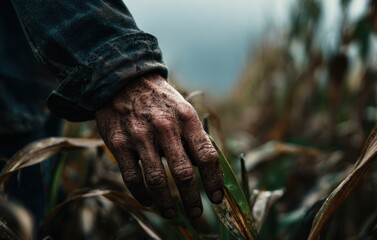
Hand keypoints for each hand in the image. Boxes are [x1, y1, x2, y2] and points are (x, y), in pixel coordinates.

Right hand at [95, 73, 223, 218]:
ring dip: (166, 203)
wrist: (124, 80)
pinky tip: (148, 201)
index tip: (216, 199)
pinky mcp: (118, 142)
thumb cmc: (160, 101)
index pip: (207, 156)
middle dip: (192, 199)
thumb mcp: (183, 110)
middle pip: (183, 173)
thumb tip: (206, 170)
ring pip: (156, 179)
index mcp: (187, 118)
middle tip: (196, 214)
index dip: (214, 181)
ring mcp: (140, 135)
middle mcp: (165, 127)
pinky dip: (141, 194)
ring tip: (171, 214)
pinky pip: (131, 176)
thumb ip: (194, 138)